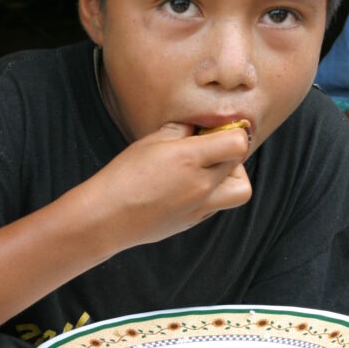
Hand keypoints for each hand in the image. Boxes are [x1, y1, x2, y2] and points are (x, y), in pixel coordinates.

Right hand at [97, 122, 251, 246]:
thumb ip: (182, 130)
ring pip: (241, 191)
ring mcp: (201, 206)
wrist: (107, 217)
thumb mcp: (152, 141)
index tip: (216, 130)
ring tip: (208, 171)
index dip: (232, 132)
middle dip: (230, 152)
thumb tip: (200, 127)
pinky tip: (189, 186)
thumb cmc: (124, 175)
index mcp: (190, 159)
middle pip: (240, 164)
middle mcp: (201, 185)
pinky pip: (219, 204)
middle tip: (209, 148)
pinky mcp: (195, 221)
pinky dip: (214, 193)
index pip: (238, 143)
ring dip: (232, 178)